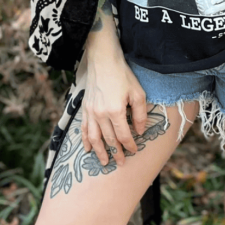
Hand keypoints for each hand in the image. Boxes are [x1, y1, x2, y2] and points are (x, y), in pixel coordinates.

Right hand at [81, 50, 148, 166]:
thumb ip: (140, 114)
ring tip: (104, 162)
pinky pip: (84, 129)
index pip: (124, 135)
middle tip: (121, 163)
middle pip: (109, 139)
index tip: (134, 151)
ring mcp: (91, 112)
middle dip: (116, 152)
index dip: (129, 145)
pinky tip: (87, 149)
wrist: (103, 61)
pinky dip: (85, 140)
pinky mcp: (85, 108)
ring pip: (94, 138)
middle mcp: (101, 114)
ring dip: (99, 152)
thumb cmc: (123, 75)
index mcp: (116, 111)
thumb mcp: (138, 93)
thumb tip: (140, 131)